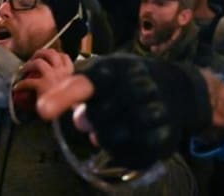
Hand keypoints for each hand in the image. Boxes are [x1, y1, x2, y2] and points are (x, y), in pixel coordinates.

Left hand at [12, 49, 73, 114]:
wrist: (68, 112)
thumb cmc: (70, 105)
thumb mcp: (73, 92)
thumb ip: (68, 88)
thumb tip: (62, 91)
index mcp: (69, 73)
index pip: (64, 57)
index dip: (56, 54)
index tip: (49, 57)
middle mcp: (61, 72)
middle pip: (51, 54)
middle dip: (41, 53)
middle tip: (34, 58)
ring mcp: (51, 77)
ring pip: (38, 62)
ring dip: (29, 64)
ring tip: (23, 69)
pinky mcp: (42, 85)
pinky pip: (28, 82)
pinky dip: (21, 84)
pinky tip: (17, 88)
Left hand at [37, 55, 210, 168]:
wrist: (181, 89)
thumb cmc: (131, 81)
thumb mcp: (107, 74)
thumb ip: (82, 91)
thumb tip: (79, 120)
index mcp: (117, 68)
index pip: (88, 82)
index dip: (64, 95)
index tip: (42, 109)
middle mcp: (138, 87)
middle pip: (96, 117)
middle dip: (92, 120)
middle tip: (99, 117)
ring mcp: (155, 111)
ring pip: (111, 138)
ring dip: (104, 137)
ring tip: (113, 127)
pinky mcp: (165, 136)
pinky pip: (130, 154)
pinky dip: (122, 151)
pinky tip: (129, 138)